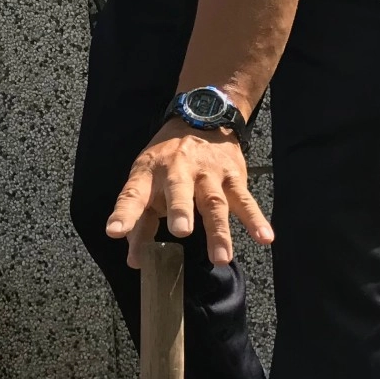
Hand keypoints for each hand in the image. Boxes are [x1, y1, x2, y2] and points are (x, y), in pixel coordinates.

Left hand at [106, 120, 272, 267]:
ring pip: (214, 202)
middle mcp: (177, 171)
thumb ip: (141, 221)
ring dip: (219, 230)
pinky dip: (255, 219)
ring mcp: (208, 174)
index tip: (114, 232)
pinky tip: (265, 238)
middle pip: (179, 191)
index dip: (124, 213)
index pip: (133, 194)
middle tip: (181, 232)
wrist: (202, 119)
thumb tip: (135, 260)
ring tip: (221, 258)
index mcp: (149, 174)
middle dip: (180, 210)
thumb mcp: (147, 182)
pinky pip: (245, 200)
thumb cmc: (167, 161)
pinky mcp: (233, 177)